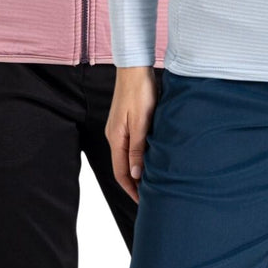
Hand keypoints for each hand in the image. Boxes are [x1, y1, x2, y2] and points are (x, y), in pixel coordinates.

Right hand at [105, 66, 156, 202]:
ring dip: (137, 168)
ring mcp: (119, 127)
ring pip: (127, 155)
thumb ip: (137, 148)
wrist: (135, 66)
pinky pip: (131, 144)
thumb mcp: (141, 121)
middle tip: (150, 195)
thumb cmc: (139, 91)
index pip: (121, 172)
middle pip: (123, 166)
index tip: (143, 202)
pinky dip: (139, 154)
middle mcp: (115, 135)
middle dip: (134, 183)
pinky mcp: (126, 119)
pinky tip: (150, 155)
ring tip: (152, 179)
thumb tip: (136, 174)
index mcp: (116, 138)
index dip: (131, 188)